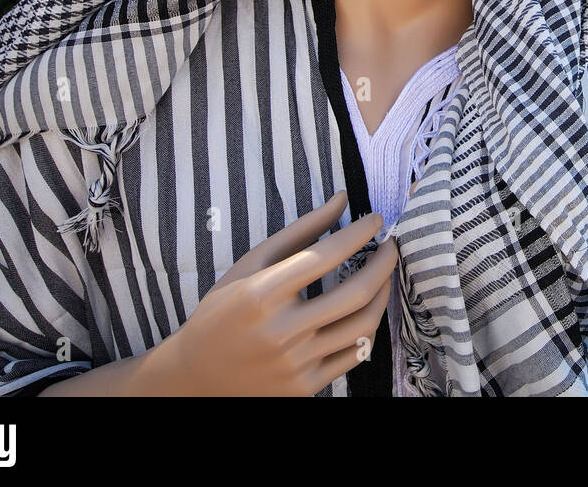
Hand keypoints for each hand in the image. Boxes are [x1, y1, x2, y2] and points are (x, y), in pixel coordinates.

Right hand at [146, 190, 397, 395]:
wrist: (197, 375)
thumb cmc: (224, 309)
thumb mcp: (251, 263)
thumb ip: (300, 231)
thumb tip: (343, 199)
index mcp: (262, 294)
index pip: (327, 256)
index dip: (360, 233)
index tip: (376, 219)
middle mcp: (281, 332)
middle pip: (356, 293)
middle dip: (385, 264)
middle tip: (391, 246)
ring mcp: (295, 364)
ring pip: (363, 326)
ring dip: (383, 295)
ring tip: (383, 276)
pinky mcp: (305, 388)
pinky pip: (355, 355)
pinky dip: (368, 327)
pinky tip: (366, 309)